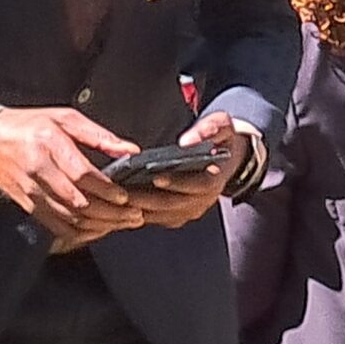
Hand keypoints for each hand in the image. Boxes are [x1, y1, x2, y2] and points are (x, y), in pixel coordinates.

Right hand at [0, 107, 143, 249]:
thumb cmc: (31, 125)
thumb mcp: (65, 118)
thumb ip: (99, 136)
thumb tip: (130, 150)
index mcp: (49, 144)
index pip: (81, 174)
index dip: (105, 189)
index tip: (125, 197)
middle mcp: (38, 170)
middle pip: (77, 201)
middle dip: (109, 212)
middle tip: (134, 215)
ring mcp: (31, 191)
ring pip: (68, 217)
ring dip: (98, 225)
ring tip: (122, 223)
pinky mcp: (27, 205)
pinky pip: (55, 225)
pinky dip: (79, 231)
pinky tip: (97, 229)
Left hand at [120, 112, 252, 231]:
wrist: (227, 155)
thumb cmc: (220, 137)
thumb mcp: (221, 124)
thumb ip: (208, 129)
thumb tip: (187, 142)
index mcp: (217, 178)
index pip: (198, 185)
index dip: (178, 182)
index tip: (156, 177)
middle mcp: (205, 199)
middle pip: (174, 204)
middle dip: (148, 199)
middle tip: (123, 192)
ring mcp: (192, 210)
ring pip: (163, 214)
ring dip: (140, 209)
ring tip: (117, 198)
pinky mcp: (179, 215)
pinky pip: (157, 218)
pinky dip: (140, 213)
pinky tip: (122, 204)